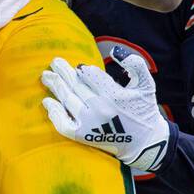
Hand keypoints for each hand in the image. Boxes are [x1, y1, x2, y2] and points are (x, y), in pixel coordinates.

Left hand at [41, 49, 171, 173]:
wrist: (145, 142)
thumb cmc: (144, 110)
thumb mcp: (147, 85)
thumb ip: (136, 64)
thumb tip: (115, 52)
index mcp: (114, 95)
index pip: (90, 75)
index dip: (83, 69)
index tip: (79, 66)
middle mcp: (100, 109)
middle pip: (76, 85)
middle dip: (63, 72)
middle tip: (54, 62)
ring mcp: (89, 123)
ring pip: (67, 100)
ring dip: (55, 86)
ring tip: (47, 76)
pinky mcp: (83, 136)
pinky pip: (63, 124)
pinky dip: (54, 113)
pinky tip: (48, 102)